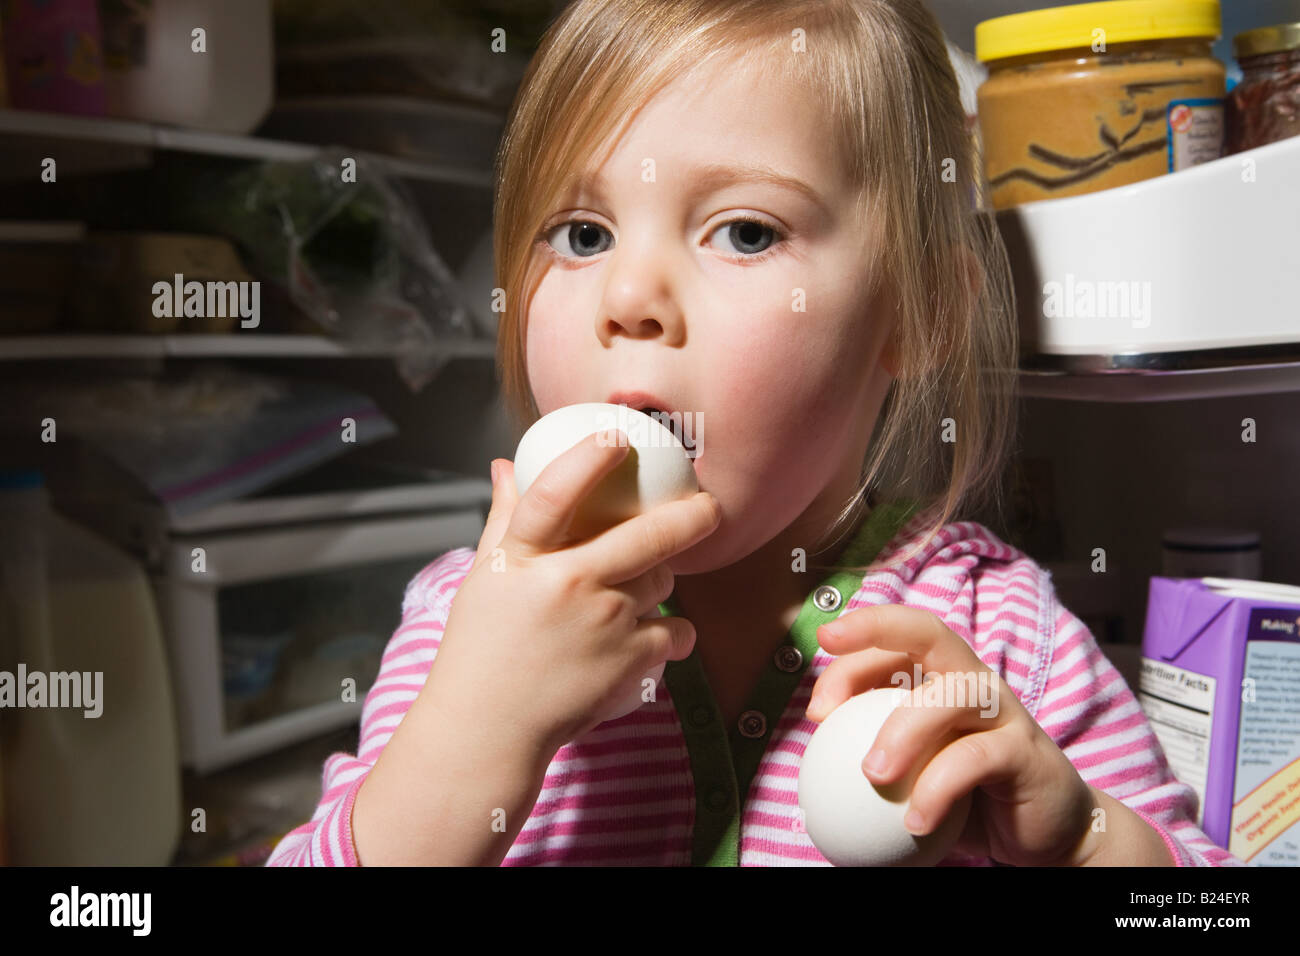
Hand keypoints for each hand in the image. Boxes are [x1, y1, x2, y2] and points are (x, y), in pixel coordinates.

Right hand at [428, 430, 721, 755]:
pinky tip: (644, 638)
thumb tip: (505, 466)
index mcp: (524, 558)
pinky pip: (675, 630)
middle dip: (692, 516)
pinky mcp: (631, 661)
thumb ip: (504, 517)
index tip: (615, 434)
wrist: (488, 730)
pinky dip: (669, 633)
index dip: (587, 459)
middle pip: (648, 536)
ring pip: (664, 581)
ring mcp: (605, 623)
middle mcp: (567, 584)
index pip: (555, 495)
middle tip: (709, 507)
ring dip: (660, 581)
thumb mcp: (484, 577)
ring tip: (635, 592)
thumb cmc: (481, 651)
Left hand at [805, 605, 1098, 865]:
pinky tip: (913, 820)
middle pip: (929, 632)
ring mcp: (1004, 710)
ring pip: (952, 693)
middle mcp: (973, 680)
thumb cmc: (970, 797)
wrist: (1047, 833)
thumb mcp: (914, 774)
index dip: (850, 658)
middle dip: (877, 629)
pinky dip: (938, 788)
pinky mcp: (1025, 751)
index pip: (892, 641)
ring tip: (873, 773)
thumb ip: (872, 760)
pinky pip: (976, 758)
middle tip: (832, 663)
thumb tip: (806, 774)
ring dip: (904, 729)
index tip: (816, 704)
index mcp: (941, 676)